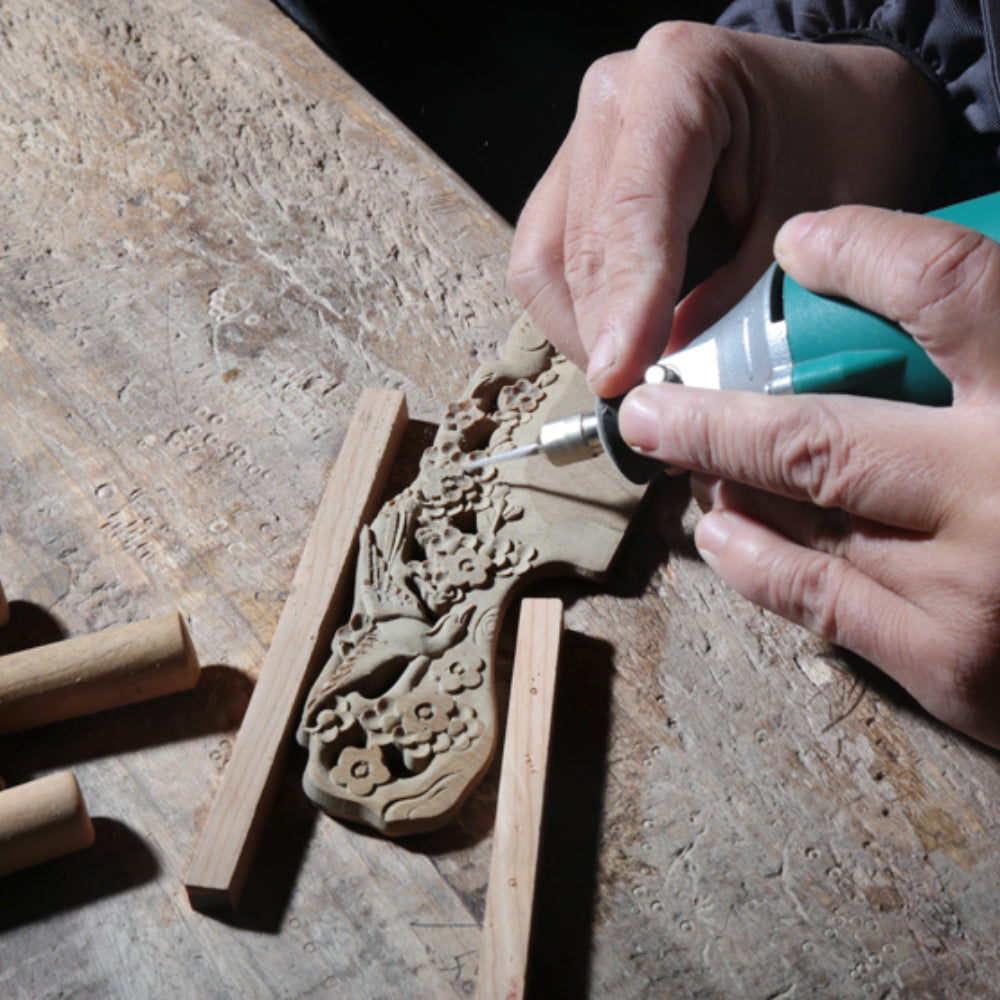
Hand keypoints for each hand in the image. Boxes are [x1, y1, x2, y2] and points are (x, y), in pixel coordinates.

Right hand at [508, 22, 944, 397]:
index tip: (623, 379)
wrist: (830, 105)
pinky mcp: (572, 180)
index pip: (634, 211)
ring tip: (632, 379)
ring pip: (542, 263)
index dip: (625, 306)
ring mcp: (582, 139)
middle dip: (603, 335)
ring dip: (580, 333)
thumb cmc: (836, 142)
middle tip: (642, 402)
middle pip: (574, 245)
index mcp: (680, 76)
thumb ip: (739, 298)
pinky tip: (620, 345)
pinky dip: (577, 317)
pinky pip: (546, 263)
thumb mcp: (813, 220)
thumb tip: (674, 384)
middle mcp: (613, 100)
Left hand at [618, 204, 999, 748]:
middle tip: (649, 400)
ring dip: (723, 480)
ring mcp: (975, 590)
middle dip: (713, 415)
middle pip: (816, 436)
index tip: (804, 242)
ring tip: (682, 455)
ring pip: (800, 516)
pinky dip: (752, 561)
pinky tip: (719, 531)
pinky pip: (816, 601)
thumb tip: (933, 302)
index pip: (947, 287)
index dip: (863, 252)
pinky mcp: (958, 671)